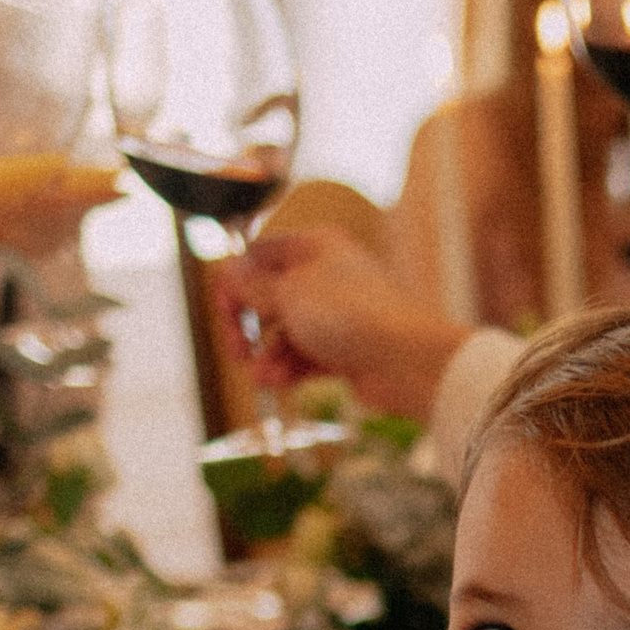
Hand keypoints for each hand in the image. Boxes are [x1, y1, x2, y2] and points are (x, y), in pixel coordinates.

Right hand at [218, 227, 468, 417]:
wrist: (404, 360)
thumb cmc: (352, 315)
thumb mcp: (288, 293)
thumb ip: (253, 286)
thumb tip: (230, 273)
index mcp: (314, 246)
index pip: (258, 256)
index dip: (235, 283)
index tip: (225, 312)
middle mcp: (325, 275)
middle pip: (268, 298)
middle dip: (248, 328)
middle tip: (237, 351)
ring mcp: (335, 314)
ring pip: (284, 333)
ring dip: (267, 357)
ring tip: (262, 377)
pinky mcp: (343, 349)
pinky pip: (303, 357)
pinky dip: (288, 370)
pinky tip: (279, 382)